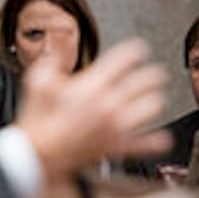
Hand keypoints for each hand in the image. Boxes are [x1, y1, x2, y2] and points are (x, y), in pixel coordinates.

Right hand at [15, 39, 169, 197]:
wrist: (35, 157)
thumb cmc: (36, 122)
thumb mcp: (38, 81)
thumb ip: (53, 57)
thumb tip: (59, 40)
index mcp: (93, 85)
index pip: (126, 58)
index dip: (135, 50)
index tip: (137, 50)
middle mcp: (109, 104)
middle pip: (147, 80)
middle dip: (152, 73)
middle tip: (152, 72)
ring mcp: (116, 127)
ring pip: (153, 107)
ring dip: (155, 99)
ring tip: (154, 96)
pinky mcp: (116, 147)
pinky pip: (146, 144)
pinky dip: (156, 141)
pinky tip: (163, 138)